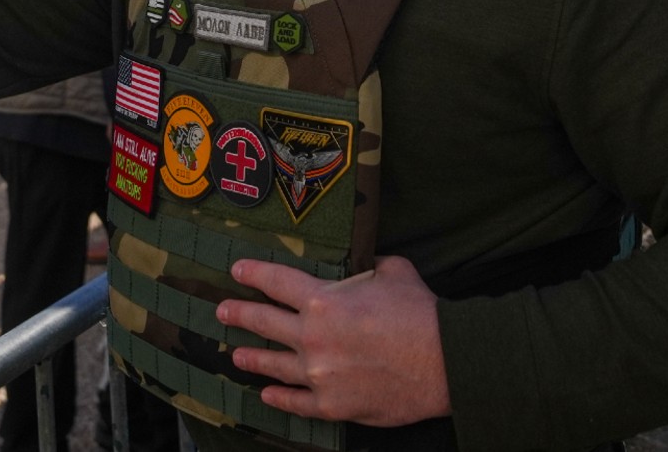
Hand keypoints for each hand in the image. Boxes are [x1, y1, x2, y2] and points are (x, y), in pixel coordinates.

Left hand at [217, 256, 450, 426]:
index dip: (254, 274)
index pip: (277, 282)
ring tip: (236, 356)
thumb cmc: (421, 313)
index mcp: (323, 300)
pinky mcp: (332, 404)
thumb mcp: (394, 271)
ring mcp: (319, 374)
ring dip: (252, 358)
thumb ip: (372, 266)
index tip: (238, 271)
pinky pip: (296, 402)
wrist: (445, 361)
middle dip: (239, 314)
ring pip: (273, 364)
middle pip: (264, 323)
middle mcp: (312, 336)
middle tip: (222, 311)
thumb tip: (368, 263)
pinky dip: (279, 398)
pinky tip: (268, 395)